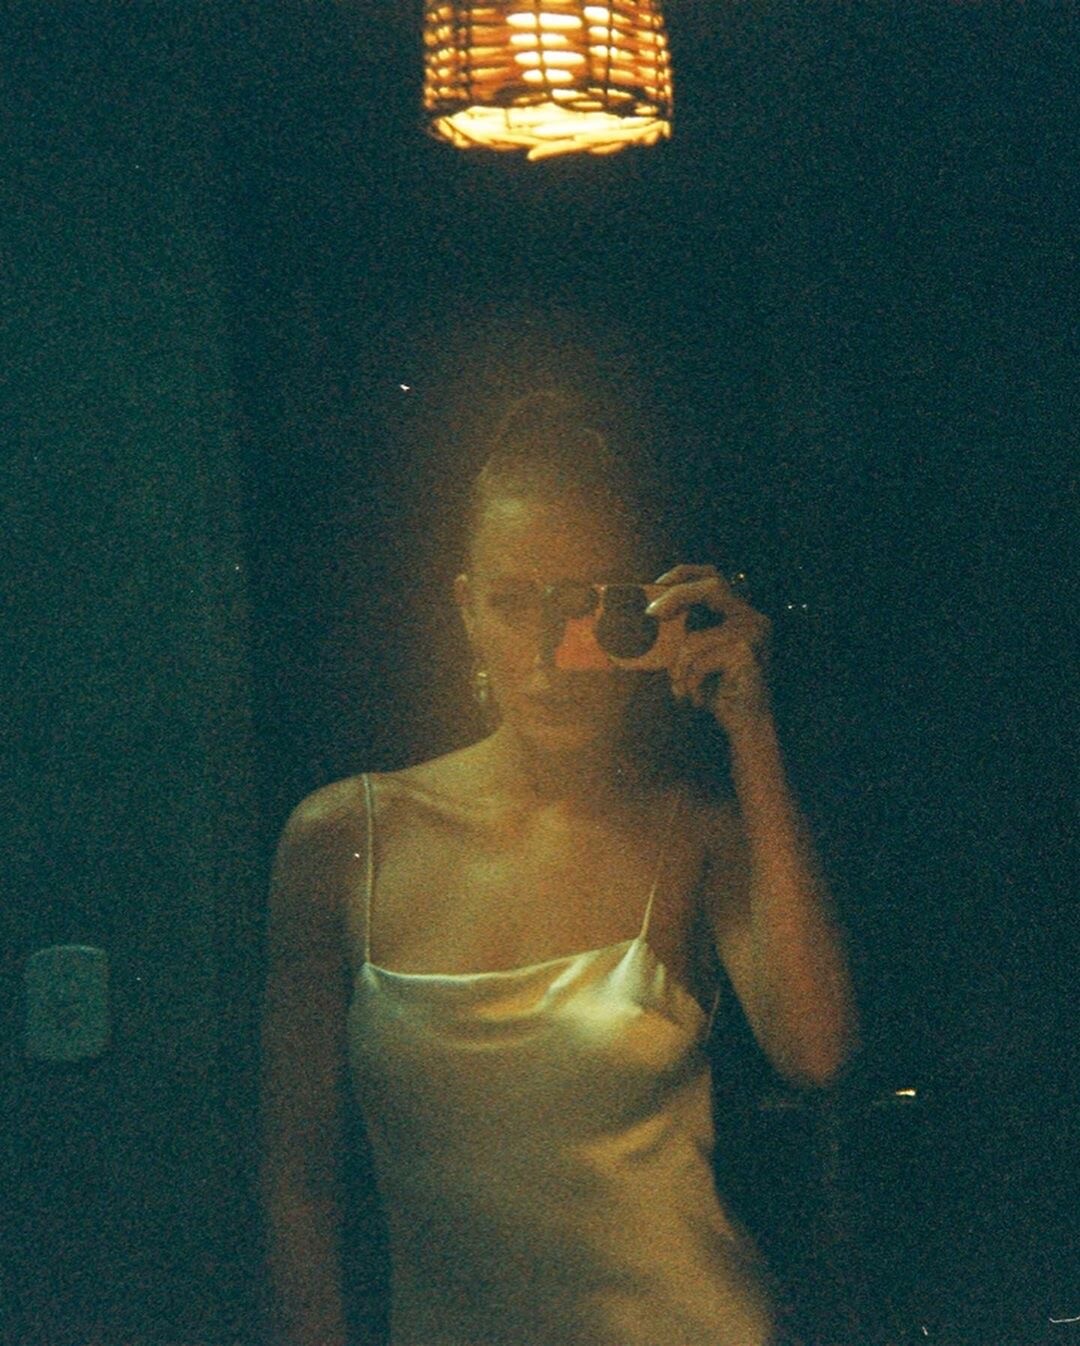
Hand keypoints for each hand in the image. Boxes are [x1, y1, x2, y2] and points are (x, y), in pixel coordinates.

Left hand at [645, 564, 772, 733]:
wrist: (744, 724)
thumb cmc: (715, 688)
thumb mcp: (694, 655)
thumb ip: (679, 633)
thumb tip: (642, 615)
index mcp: (739, 612)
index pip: (714, 576)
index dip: (685, 573)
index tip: (658, 583)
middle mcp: (751, 617)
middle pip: (711, 587)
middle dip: (676, 596)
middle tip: (650, 614)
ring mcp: (753, 633)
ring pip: (694, 639)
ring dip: (678, 670)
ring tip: (682, 689)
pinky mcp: (747, 653)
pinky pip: (699, 661)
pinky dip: (690, 682)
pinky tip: (698, 698)